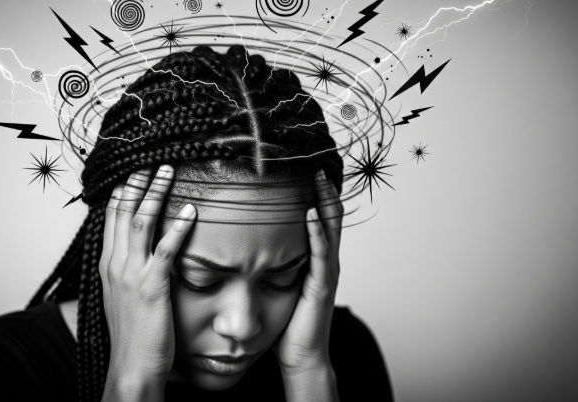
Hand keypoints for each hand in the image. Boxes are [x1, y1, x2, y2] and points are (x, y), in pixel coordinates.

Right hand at [98, 165, 196, 400]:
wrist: (132, 366)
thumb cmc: (136, 334)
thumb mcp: (127, 296)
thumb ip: (134, 270)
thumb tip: (147, 251)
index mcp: (109, 265)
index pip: (113, 218)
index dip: (125, 190)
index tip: (137, 168)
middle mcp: (116, 265)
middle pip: (124, 212)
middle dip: (138, 182)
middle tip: (152, 157)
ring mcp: (132, 275)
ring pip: (141, 222)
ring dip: (156, 193)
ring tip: (169, 169)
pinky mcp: (152, 287)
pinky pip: (166, 250)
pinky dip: (177, 227)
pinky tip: (190, 209)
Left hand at [274, 169, 342, 383]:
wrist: (300, 356)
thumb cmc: (287, 323)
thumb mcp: (278, 283)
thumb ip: (272, 261)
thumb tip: (247, 241)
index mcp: (314, 258)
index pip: (318, 217)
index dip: (315, 192)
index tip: (302, 167)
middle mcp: (325, 260)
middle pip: (330, 215)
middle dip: (324, 188)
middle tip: (315, 160)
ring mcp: (326, 272)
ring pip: (330, 228)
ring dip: (324, 200)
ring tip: (318, 175)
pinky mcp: (321, 285)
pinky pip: (321, 253)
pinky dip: (318, 231)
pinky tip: (311, 212)